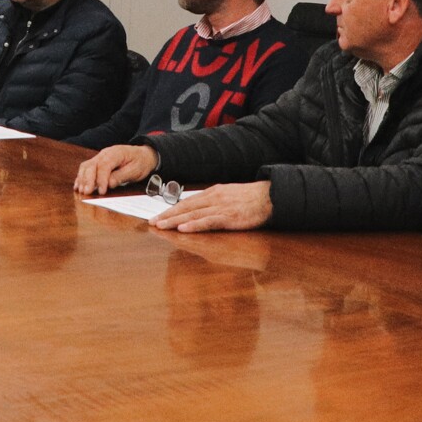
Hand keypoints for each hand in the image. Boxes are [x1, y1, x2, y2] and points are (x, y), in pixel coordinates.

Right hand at [73, 144, 157, 194]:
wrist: (143, 155)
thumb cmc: (140, 162)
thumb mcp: (135, 170)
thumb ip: (121, 176)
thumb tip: (109, 183)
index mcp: (116, 153)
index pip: (104, 166)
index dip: (101, 179)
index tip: (101, 191)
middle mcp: (105, 153)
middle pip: (91, 165)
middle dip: (87, 179)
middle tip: (86, 193)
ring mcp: (100, 157)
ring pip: (86, 166)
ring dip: (82, 179)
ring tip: (81, 191)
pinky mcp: (98, 162)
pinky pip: (86, 168)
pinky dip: (81, 177)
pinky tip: (78, 186)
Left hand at [152, 181, 273, 232]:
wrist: (270, 197)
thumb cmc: (251, 198)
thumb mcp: (229, 195)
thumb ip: (214, 202)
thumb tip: (199, 209)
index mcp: (213, 193)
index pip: (187, 202)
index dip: (171, 209)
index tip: (158, 216)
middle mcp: (213, 198)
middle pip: (185, 208)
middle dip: (167, 216)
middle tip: (152, 223)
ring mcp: (221, 208)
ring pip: (193, 215)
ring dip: (175, 221)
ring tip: (161, 226)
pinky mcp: (229, 218)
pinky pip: (208, 222)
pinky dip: (194, 225)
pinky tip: (183, 228)